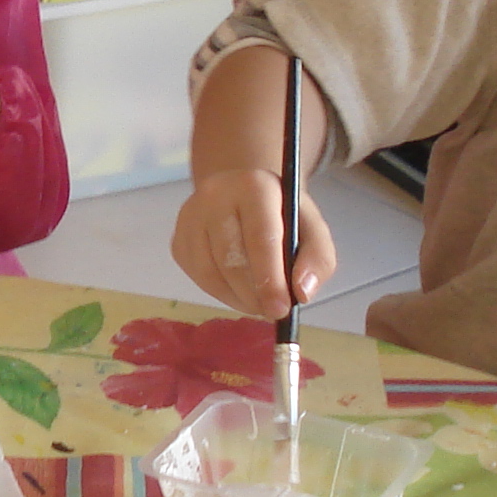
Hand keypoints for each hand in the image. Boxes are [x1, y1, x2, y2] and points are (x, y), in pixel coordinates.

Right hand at [173, 167, 335, 317]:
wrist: (241, 196)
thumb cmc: (280, 214)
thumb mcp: (311, 228)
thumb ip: (318, 258)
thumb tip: (302, 292)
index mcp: (254, 186)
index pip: (260, 237)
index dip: (270, 279)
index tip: (280, 309)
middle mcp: (215, 195)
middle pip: (231, 258)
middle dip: (255, 294)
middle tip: (273, 310)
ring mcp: (190, 218)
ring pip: (211, 272)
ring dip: (238, 298)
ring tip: (258, 301)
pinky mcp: (178, 240)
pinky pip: (198, 278)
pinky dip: (222, 293)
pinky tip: (238, 289)